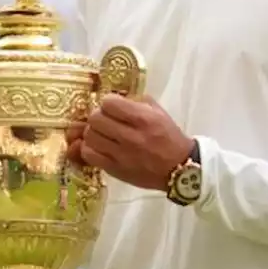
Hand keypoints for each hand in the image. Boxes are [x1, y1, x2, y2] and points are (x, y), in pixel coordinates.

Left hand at [76, 94, 193, 191]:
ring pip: (90, 136)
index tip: (113, 107)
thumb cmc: (169, 137)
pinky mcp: (115, 170)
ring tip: (102, 134)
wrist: (178, 168)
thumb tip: (114, 98)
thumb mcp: (158, 112)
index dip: (108, 103)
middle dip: (98, 116)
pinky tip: (99, 147)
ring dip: (93, 132)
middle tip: (105, 120)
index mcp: (143, 119)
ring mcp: (121, 155)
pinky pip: (89, 155)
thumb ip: (136, 101)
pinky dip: (90, 148)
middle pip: (95, 119)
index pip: (108, 103)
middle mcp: (130, 136)